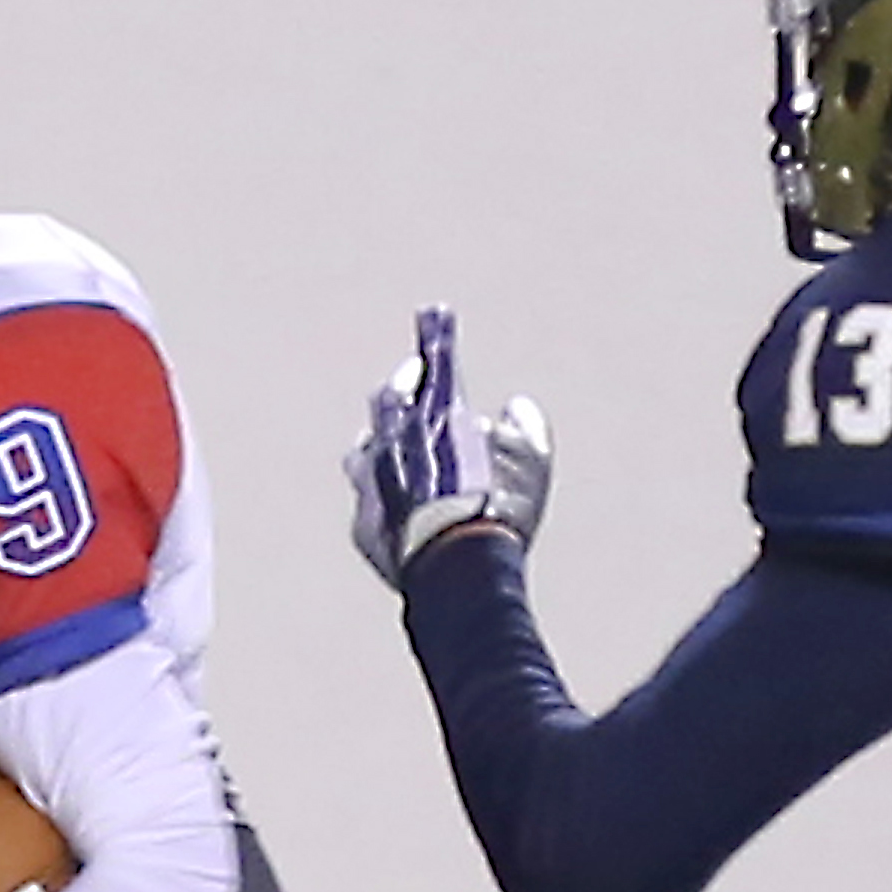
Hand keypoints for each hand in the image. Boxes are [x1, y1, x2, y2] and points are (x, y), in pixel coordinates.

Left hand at [346, 307, 554, 588]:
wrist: (460, 571)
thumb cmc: (497, 506)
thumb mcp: (528, 458)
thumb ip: (522, 425)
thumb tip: (513, 408)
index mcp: (423, 418)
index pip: (423, 372)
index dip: (431, 347)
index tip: (432, 320)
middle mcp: (386, 447)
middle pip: (385, 407)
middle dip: (404, 395)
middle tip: (420, 390)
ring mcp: (370, 489)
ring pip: (364, 456)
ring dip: (383, 447)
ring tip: (406, 451)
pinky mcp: (366, 531)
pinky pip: (368, 503)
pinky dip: (384, 497)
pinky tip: (401, 503)